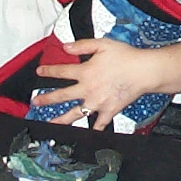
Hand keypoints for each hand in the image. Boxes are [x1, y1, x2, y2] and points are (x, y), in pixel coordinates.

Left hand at [33, 38, 161, 130]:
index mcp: (85, 72)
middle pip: (62, 96)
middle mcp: (88, 89)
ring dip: (60, 119)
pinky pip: (98, 124)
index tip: (40, 72)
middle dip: (46, 99)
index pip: (60, 72)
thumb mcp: (102, 44)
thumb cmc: (126, 57)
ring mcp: (97, 103)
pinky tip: (84, 135)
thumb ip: (81, 45)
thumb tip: (65, 47)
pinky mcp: (109, 111)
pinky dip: (92, 130)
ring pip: (74, 114)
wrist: (144, 71)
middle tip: (36, 103)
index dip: (48, 72)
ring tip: (50, 123)